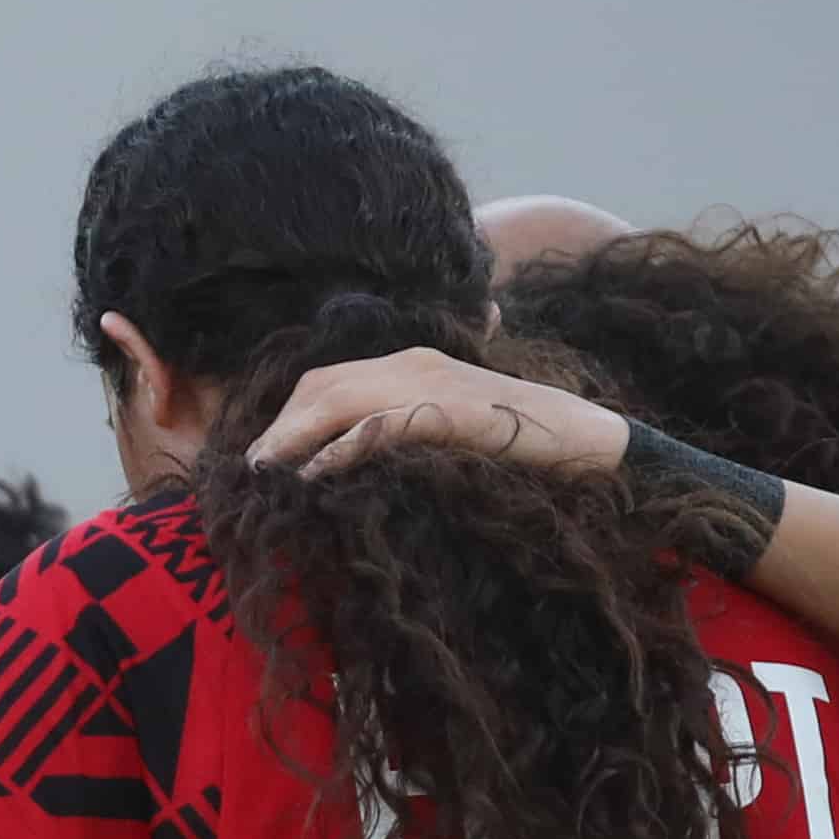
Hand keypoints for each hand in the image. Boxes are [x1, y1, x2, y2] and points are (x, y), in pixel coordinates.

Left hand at [245, 348, 626, 481]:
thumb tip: (346, 467)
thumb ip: (400, 435)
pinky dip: (343, 449)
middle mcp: (415, 362)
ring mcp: (434, 383)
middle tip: (249, 473)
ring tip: (266, 476)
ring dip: (295, 438)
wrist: (588, 442)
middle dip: (279, 428)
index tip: (259, 457)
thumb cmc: (517, 448)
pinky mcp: (452, 412)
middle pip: (321, 386)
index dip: (285, 416)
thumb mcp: (445, 434)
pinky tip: (317, 475)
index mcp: (410, 362)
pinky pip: (383, 424)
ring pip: (341, 400)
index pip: (326, 380)